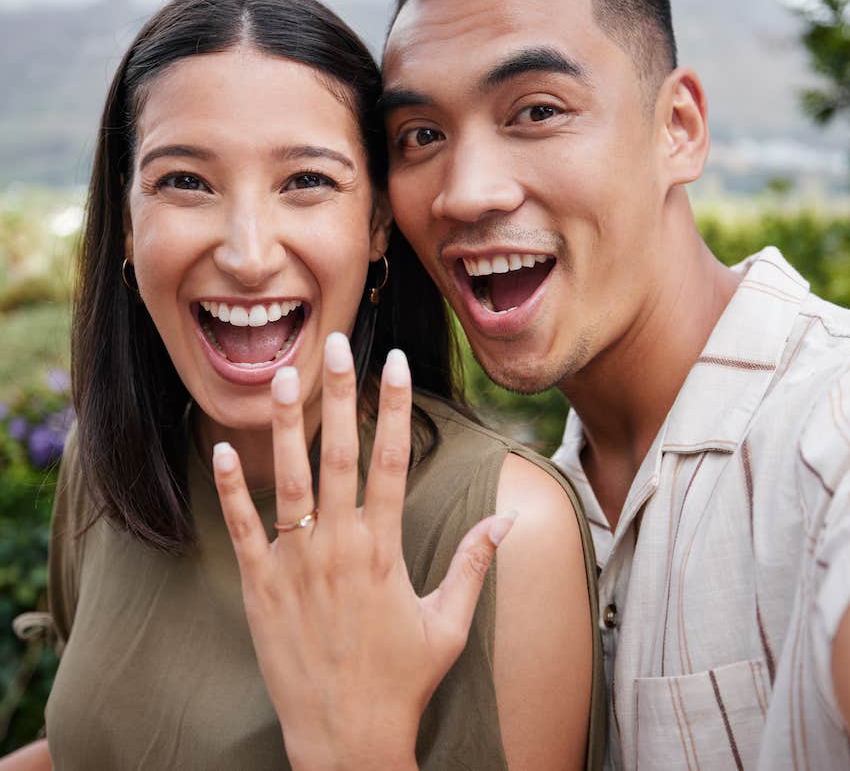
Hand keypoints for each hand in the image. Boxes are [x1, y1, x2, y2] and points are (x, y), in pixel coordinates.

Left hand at [213, 332, 515, 770]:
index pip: (392, 461)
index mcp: (384, 549)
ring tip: (281, 377)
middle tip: (335, 344)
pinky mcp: (259, 587)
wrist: (346, 741)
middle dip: (339, 394)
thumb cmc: (401, 681)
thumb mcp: (447, 623)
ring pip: (288, 480)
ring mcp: (295, 564)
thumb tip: (504, 518)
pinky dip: (230, 490)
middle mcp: (338, 546)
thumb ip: (473, 564)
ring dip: (284, 426)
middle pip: (340, 455)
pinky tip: (221, 450)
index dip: (394, 407)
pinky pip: (241, 529)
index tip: (395, 364)